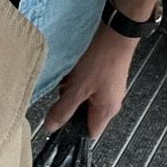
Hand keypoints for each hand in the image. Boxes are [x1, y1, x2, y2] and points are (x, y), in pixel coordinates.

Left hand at [42, 22, 136, 137]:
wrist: (116, 32)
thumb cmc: (101, 61)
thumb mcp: (77, 88)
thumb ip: (63, 110)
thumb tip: (50, 127)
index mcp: (107, 111)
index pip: (88, 134)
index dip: (72, 130)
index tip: (59, 119)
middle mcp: (111, 102)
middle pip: (84, 114)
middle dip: (70, 104)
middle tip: (64, 91)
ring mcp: (110, 88)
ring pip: (84, 97)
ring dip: (73, 89)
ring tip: (70, 77)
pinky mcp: (107, 75)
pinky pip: (89, 84)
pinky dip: (79, 78)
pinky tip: (75, 69)